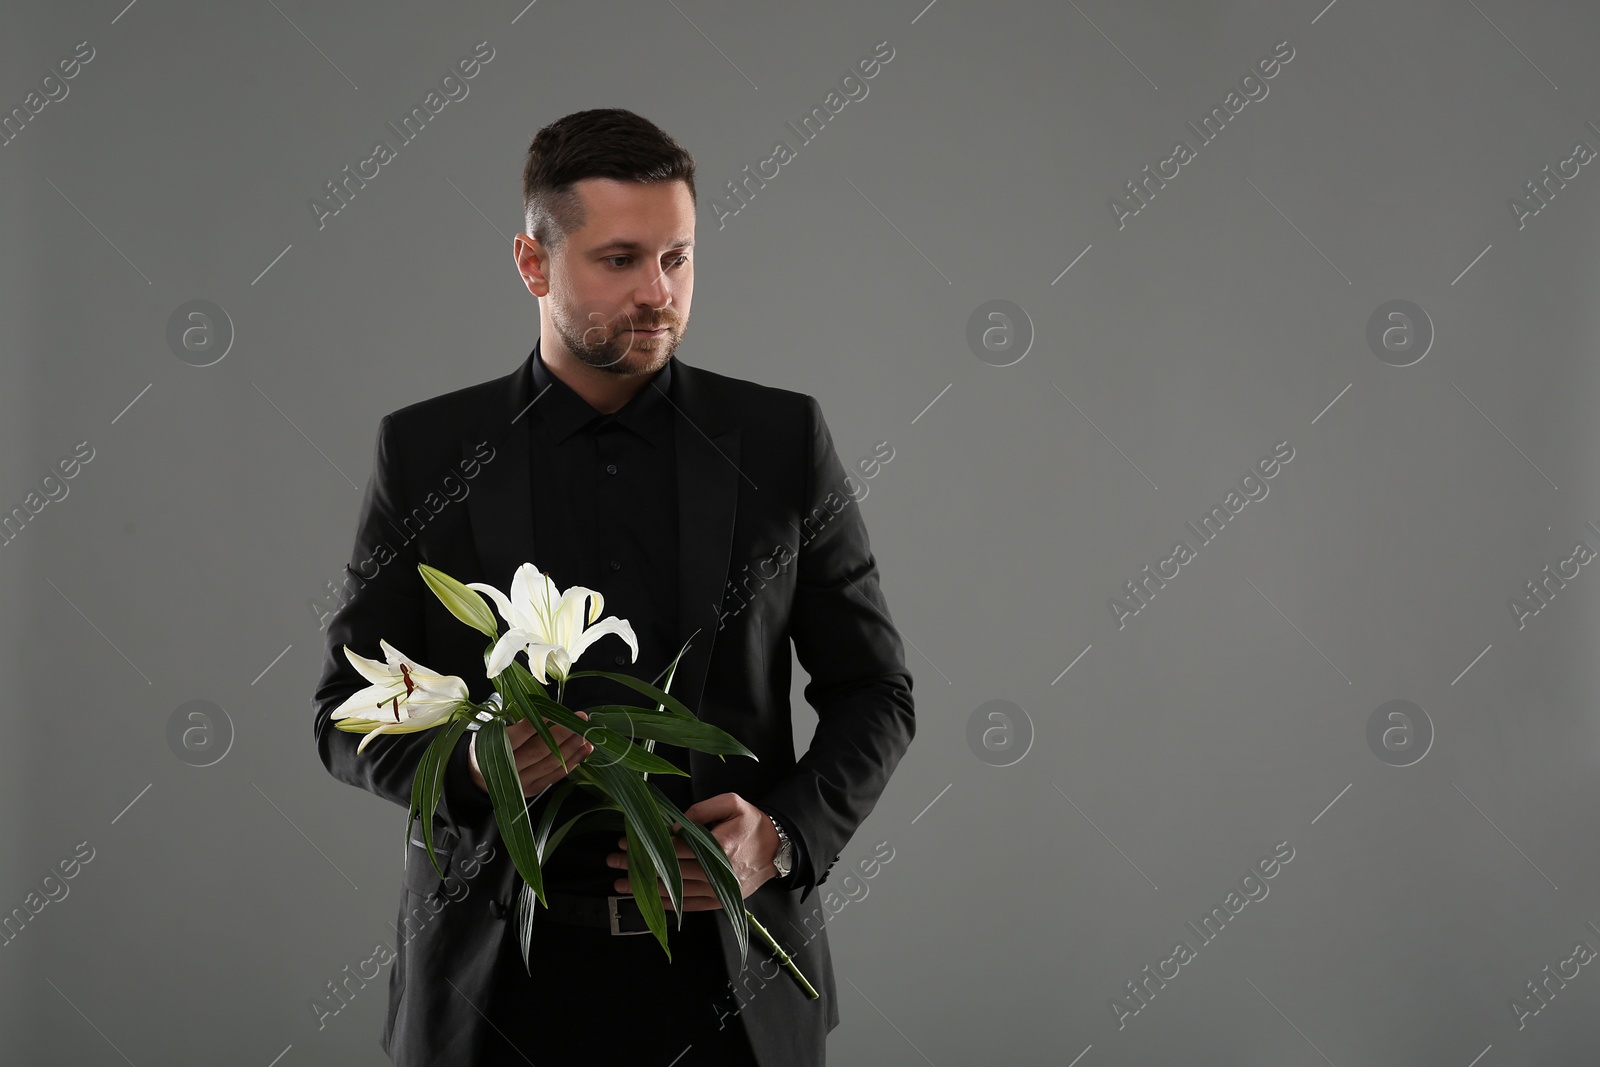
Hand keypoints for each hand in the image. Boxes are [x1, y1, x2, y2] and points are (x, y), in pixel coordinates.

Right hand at [469, 711, 593, 797]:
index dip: (538, 723)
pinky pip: (555, 776)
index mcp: (494, 749)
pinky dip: (572, 762)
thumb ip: (515, 723)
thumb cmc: (489, 745)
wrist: (476, 776)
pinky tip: (584, 750)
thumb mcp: (492, 730)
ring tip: (586, 734)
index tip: (555, 712)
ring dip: (572, 748)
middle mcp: (509, 768)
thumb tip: (546, 710)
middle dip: (563, 733)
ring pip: (550, 764)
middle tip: (580, 719)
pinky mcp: (532, 790)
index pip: (519, 735)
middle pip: (539, 750)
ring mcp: (521, 782)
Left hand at [605, 792, 779, 910]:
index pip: (676, 849)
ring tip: (621, 884)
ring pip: (677, 891)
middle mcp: (719, 871)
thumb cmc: (752, 822)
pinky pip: (691, 905)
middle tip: (612, 862)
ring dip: (646, 888)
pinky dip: (670, 905)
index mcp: (720, 845)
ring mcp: (720, 889)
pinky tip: (650, 901)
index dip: (648, 847)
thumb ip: (700, 810)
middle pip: (670, 871)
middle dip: (638, 867)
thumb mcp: (731, 802)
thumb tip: (673, 826)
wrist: (779, 847)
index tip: (625, 842)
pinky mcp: (722, 900)